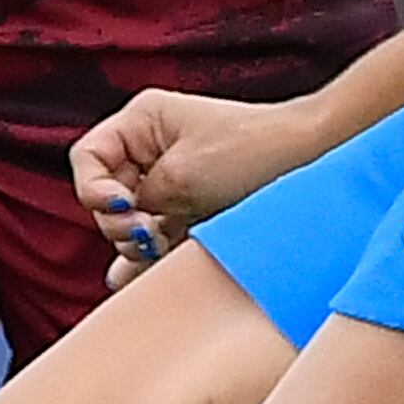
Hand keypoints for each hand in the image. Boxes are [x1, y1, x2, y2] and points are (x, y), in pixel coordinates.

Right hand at [70, 88, 321, 280]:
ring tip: (160, 249)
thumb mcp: (182, 176)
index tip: (126, 207)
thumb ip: (138, 208)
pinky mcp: (190, 213)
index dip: (95, 190)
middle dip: (120, 223)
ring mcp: (170, 184)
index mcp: (142, 122)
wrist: (314, 160)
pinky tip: (136, 281)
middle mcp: (150, 151)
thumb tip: (117, 261)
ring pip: (129, 225)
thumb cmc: (252, 151)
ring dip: (138, 244)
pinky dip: (151, 258)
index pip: (89, 159)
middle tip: (150, 235)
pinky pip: (156, 240)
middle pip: (104, 198)